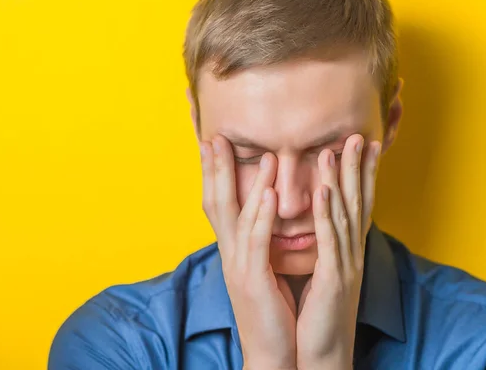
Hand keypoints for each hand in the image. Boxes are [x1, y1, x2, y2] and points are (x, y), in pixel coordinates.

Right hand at [199, 135, 297, 369]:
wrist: (272, 353)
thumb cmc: (272, 310)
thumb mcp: (262, 270)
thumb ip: (260, 243)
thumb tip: (265, 216)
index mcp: (233, 251)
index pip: (218, 205)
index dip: (214, 174)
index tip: (213, 145)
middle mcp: (230, 254)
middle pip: (216, 203)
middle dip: (215, 169)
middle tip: (214, 137)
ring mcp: (238, 267)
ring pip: (238, 217)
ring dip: (249, 183)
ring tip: (261, 154)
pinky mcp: (253, 280)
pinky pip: (257, 242)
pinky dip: (261, 215)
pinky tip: (270, 193)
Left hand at [296, 134, 381, 369]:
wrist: (322, 354)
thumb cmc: (320, 315)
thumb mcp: (326, 275)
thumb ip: (327, 248)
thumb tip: (323, 225)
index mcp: (347, 252)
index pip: (357, 205)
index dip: (362, 175)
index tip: (364, 146)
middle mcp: (352, 253)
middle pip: (357, 202)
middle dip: (359, 168)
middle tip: (359, 135)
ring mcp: (346, 265)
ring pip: (345, 214)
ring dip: (342, 181)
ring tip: (336, 150)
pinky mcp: (334, 279)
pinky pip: (330, 241)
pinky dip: (328, 214)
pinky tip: (325, 191)